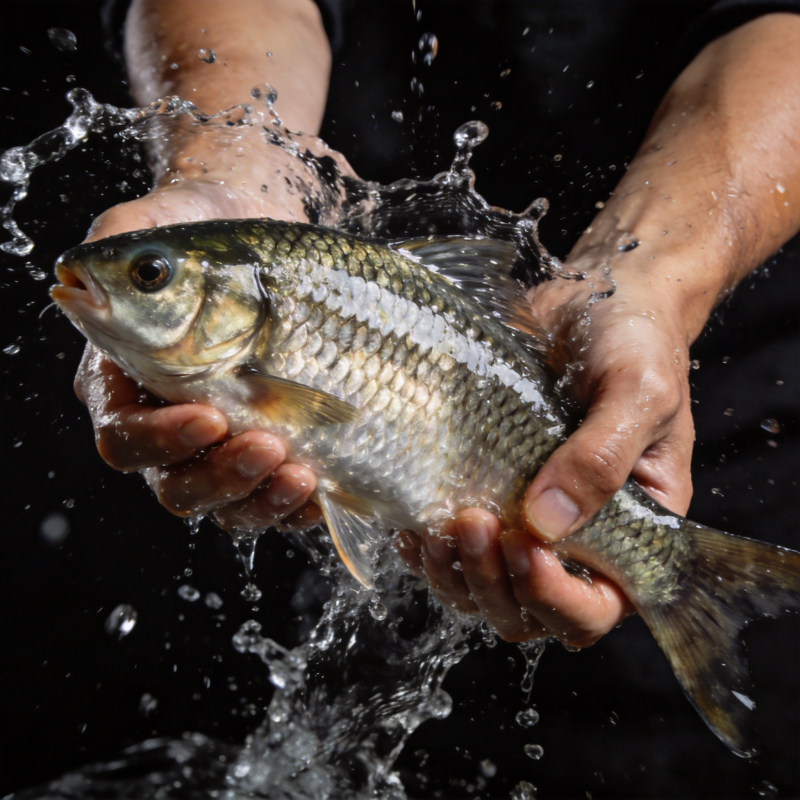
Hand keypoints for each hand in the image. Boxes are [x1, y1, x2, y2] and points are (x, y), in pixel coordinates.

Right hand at [74, 128, 354, 530]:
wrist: (273, 261)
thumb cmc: (210, 244)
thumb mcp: (166, 226)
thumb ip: (122, 243)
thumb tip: (83, 269)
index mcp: (128, 384)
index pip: (124, 435)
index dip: (160, 439)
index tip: (210, 414)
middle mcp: (169, 428)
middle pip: (175, 485)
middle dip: (221, 477)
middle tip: (268, 444)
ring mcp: (220, 451)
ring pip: (225, 507)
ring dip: (262, 499)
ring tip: (304, 473)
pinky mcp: (268, 459)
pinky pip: (273, 505)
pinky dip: (296, 508)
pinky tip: (320, 495)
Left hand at [414, 265, 694, 646]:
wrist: (595, 300)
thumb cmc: (635, 342)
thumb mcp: (638, 392)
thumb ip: (601, 457)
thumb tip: (545, 521)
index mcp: (630, 533)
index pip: (594, 606)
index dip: (554, 597)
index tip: (523, 545)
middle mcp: (575, 539)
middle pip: (525, 610)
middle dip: (492, 582)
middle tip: (472, 521)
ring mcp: (523, 518)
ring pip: (479, 588)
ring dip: (452, 571)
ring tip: (436, 523)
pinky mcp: (483, 490)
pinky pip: (450, 547)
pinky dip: (427, 546)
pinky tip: (412, 520)